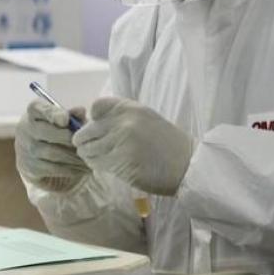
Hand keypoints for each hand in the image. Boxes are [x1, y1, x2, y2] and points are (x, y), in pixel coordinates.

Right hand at [15, 100, 90, 191]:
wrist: (45, 157)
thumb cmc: (61, 131)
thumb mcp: (70, 121)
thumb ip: (75, 115)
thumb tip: (80, 110)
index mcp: (34, 112)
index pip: (36, 107)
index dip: (51, 113)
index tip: (65, 119)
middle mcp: (24, 129)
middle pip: (45, 132)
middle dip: (69, 138)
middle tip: (86, 143)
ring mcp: (24, 149)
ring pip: (51, 153)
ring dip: (73, 156)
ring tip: (89, 157)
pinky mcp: (28, 168)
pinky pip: (51, 168)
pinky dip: (70, 169)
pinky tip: (82, 168)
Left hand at [73, 97, 194, 195]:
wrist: (187, 165)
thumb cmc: (168, 145)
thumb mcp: (147, 120)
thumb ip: (122, 119)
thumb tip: (92, 124)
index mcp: (131, 108)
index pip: (96, 107)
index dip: (95, 120)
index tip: (102, 129)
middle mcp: (124, 121)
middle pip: (86, 131)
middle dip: (88, 142)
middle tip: (100, 150)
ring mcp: (120, 141)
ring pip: (87, 150)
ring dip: (92, 156)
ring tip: (106, 159)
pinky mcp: (119, 161)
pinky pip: (96, 163)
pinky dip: (99, 166)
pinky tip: (112, 167)